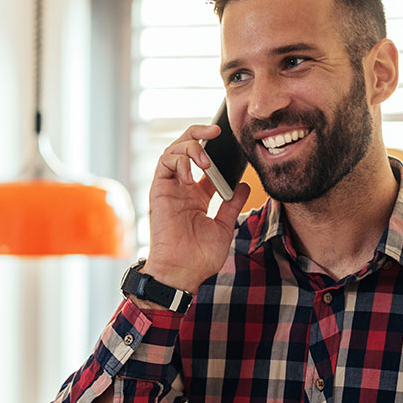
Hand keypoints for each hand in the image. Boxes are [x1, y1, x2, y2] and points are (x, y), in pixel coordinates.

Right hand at [142, 123, 249, 293]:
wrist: (182, 272)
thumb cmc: (199, 257)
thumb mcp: (224, 227)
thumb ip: (232, 204)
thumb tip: (243, 185)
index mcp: (197, 197)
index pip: (203, 162)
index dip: (215, 148)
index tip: (231, 141)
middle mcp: (181, 189)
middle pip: (185, 148)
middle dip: (199, 133)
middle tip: (217, 130)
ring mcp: (169, 189)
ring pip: (173, 150)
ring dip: (190, 146)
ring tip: (206, 159)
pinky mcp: (159, 191)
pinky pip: (164, 163)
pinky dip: (178, 159)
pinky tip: (191, 170)